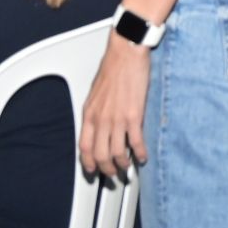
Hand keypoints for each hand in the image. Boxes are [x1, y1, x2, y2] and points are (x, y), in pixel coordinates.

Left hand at [79, 35, 150, 178]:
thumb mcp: (96, 92)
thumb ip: (97, 111)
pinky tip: (143, 156)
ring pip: (116, 153)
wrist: (126, 53)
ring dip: (123, 165)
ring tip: (128, 167)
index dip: (89, 163)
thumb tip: (100, 124)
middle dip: (107, 169)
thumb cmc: (114, 67)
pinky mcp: (134, 115)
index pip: (84, 147)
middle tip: (114, 174)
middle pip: (100, 155)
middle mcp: (100, 120)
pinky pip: (135, 142)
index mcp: (89, 114)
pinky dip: (139, 153)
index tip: (94, 170)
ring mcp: (116, 119)